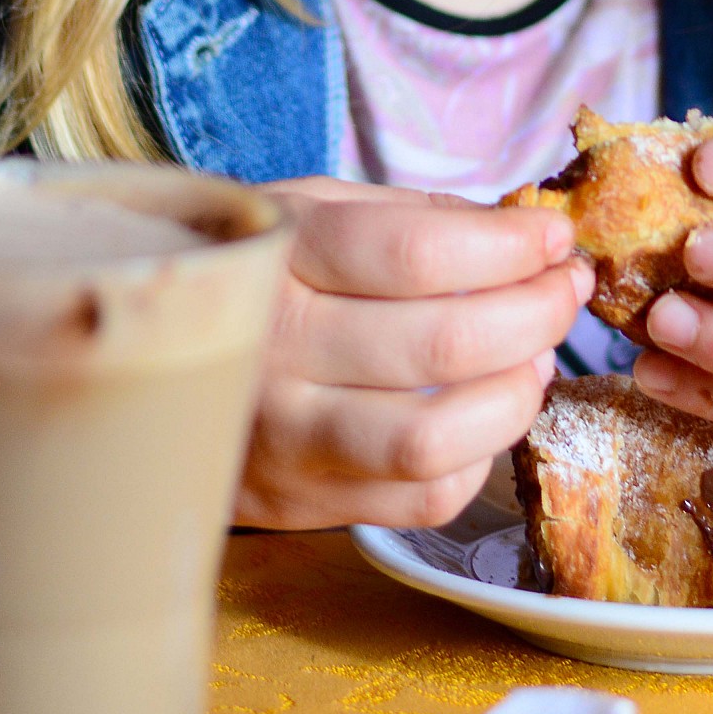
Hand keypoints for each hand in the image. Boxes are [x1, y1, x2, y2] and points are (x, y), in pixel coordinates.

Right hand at [238, 180, 592, 530]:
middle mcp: (279, 352)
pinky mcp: (301, 504)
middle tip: (565, 288)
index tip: (554, 235)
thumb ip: (411, 213)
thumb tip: (522, 228)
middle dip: (538, 311)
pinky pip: (422, 497)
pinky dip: (480, 456)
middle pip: (445, 343)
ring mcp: (288, 439)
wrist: (147, 363)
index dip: (507, 245)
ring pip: (437, 438)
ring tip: (536, 356)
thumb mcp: (311, 209)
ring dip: (517, 394)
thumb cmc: (261, 271)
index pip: (416, 253)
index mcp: (282, 257)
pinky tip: (485, 411)